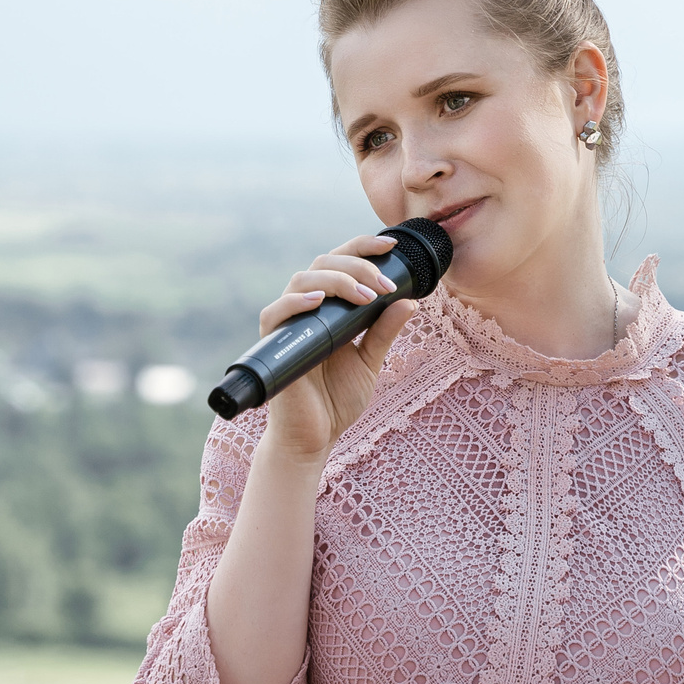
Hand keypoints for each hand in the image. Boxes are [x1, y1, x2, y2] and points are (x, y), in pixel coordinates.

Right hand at [255, 235, 417, 466]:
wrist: (314, 438)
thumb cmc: (336, 400)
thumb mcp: (370, 361)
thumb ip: (384, 332)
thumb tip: (410, 302)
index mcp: (329, 307)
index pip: (341, 261)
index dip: (362, 246)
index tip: (390, 245)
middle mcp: (306, 308)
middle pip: (324, 262)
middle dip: (358, 265)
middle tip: (384, 286)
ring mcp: (289, 323)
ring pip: (303, 278)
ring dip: (337, 279)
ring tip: (365, 296)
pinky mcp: (273, 342)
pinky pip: (277, 312)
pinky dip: (296, 301)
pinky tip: (319, 300)